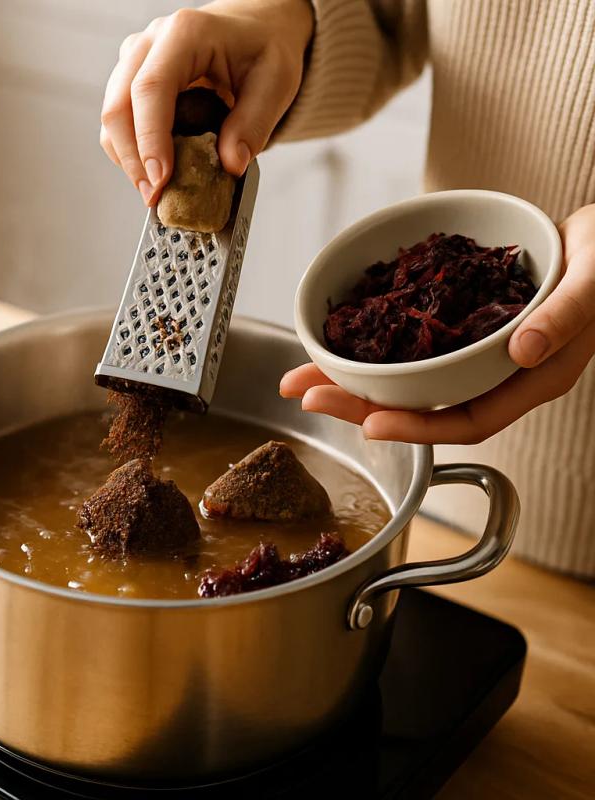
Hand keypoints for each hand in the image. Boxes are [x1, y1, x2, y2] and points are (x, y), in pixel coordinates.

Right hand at [99, 0, 312, 204]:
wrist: (255, 30)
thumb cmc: (264, 49)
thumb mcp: (276, 82)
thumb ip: (254, 125)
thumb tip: (230, 165)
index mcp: (185, 34)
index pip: (151, 88)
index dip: (150, 138)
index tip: (160, 179)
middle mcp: (151, 42)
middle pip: (119, 105)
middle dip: (133, 159)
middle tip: (154, 197)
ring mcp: (135, 60)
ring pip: (112, 116)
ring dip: (128, 160)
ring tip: (156, 191)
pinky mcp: (131, 80)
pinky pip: (120, 122)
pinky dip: (132, 153)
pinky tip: (155, 173)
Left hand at [280, 204, 594, 444]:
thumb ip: (564, 316)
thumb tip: (522, 350)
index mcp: (530, 379)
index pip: (466, 421)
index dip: (418, 429)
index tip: (370, 424)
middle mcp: (494, 375)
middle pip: (421, 406)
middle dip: (361, 405)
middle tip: (307, 395)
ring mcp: (473, 354)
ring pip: (407, 378)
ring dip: (354, 378)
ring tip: (304, 374)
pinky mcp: (458, 328)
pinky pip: (410, 346)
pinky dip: (374, 345)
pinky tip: (341, 341)